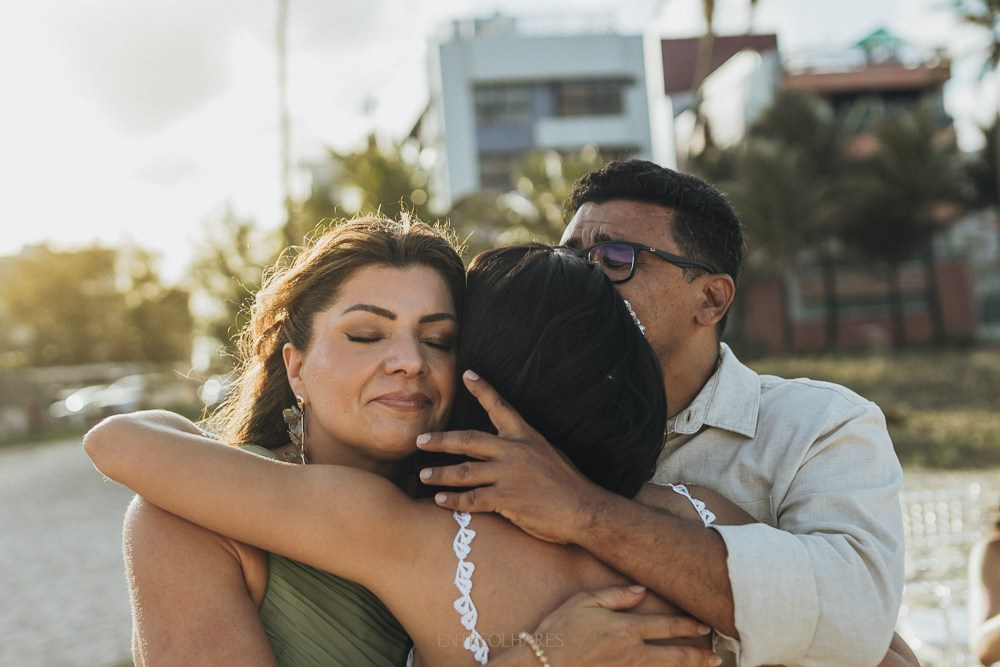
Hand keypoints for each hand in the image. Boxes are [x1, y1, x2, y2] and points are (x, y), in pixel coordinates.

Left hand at [417, 370, 612, 543]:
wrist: (584, 509)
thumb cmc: (568, 485)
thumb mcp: (548, 454)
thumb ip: (525, 449)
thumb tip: (509, 447)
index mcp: (526, 436)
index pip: (500, 407)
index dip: (482, 390)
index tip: (467, 374)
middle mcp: (515, 451)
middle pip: (468, 440)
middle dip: (441, 440)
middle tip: (420, 440)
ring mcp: (509, 475)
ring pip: (464, 471)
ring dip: (440, 474)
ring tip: (423, 476)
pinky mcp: (507, 499)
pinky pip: (472, 498)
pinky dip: (454, 501)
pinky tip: (439, 502)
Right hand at [528, 585, 719, 666]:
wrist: (543, 663)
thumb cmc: (560, 629)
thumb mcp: (584, 602)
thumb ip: (616, 595)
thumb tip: (641, 591)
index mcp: (625, 628)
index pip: (666, 626)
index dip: (688, 626)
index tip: (704, 626)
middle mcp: (631, 653)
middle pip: (674, 655)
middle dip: (698, 655)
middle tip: (716, 656)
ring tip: (706, 666)